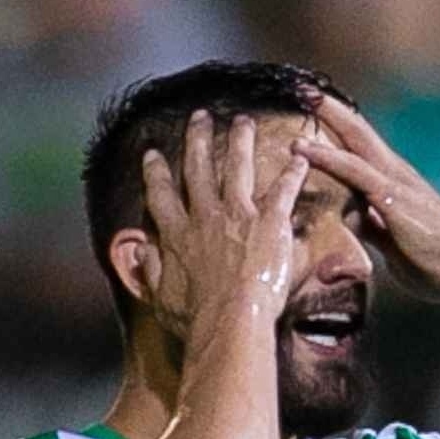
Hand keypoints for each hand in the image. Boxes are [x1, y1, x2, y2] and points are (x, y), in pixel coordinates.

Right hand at [141, 110, 308, 328]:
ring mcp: (237, 215)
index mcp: (176, 235)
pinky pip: (283, 190)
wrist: (230, 321)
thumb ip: (150, 270)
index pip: (161, 195)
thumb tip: (140, 250)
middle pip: (198, 169)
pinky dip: (292, 173)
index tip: (153, 154)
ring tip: (242, 121)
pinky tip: (299, 158)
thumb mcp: (160, 298)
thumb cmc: (196, 318)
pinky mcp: (268, 221)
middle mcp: (204, 217)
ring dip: (240, 141)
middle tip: (199, 117)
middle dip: (198, 140)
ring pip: (237, 167)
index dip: (156, 173)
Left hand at [300, 94, 439, 301]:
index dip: (338, 125)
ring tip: (302, 94)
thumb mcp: (392, 245)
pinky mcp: (393, 199)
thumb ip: (370, 228)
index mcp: (393, 184)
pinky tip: (304, 149)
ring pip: (356, 140)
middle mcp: (395, 174)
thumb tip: (349, 221)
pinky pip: (355, 172)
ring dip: (328, 117)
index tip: (313, 105)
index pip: (361, 147)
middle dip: (331, 107)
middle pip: (358, 131)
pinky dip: (328, 158)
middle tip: (303, 84)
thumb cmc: (438, 263)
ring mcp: (396, 182)